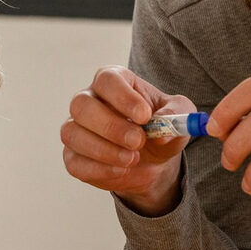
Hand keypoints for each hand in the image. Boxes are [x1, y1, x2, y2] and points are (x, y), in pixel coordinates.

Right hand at [61, 65, 194, 215]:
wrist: (152, 160)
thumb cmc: (161, 128)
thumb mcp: (178, 116)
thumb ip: (176, 116)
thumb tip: (162, 133)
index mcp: (113, 82)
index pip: (107, 80)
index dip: (123, 97)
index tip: (145, 117)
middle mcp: (88, 100)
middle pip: (81, 105)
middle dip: (111, 126)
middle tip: (138, 141)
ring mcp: (76, 128)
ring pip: (72, 134)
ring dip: (105, 150)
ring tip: (133, 158)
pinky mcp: (72, 155)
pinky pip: (75, 162)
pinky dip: (100, 169)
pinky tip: (121, 170)